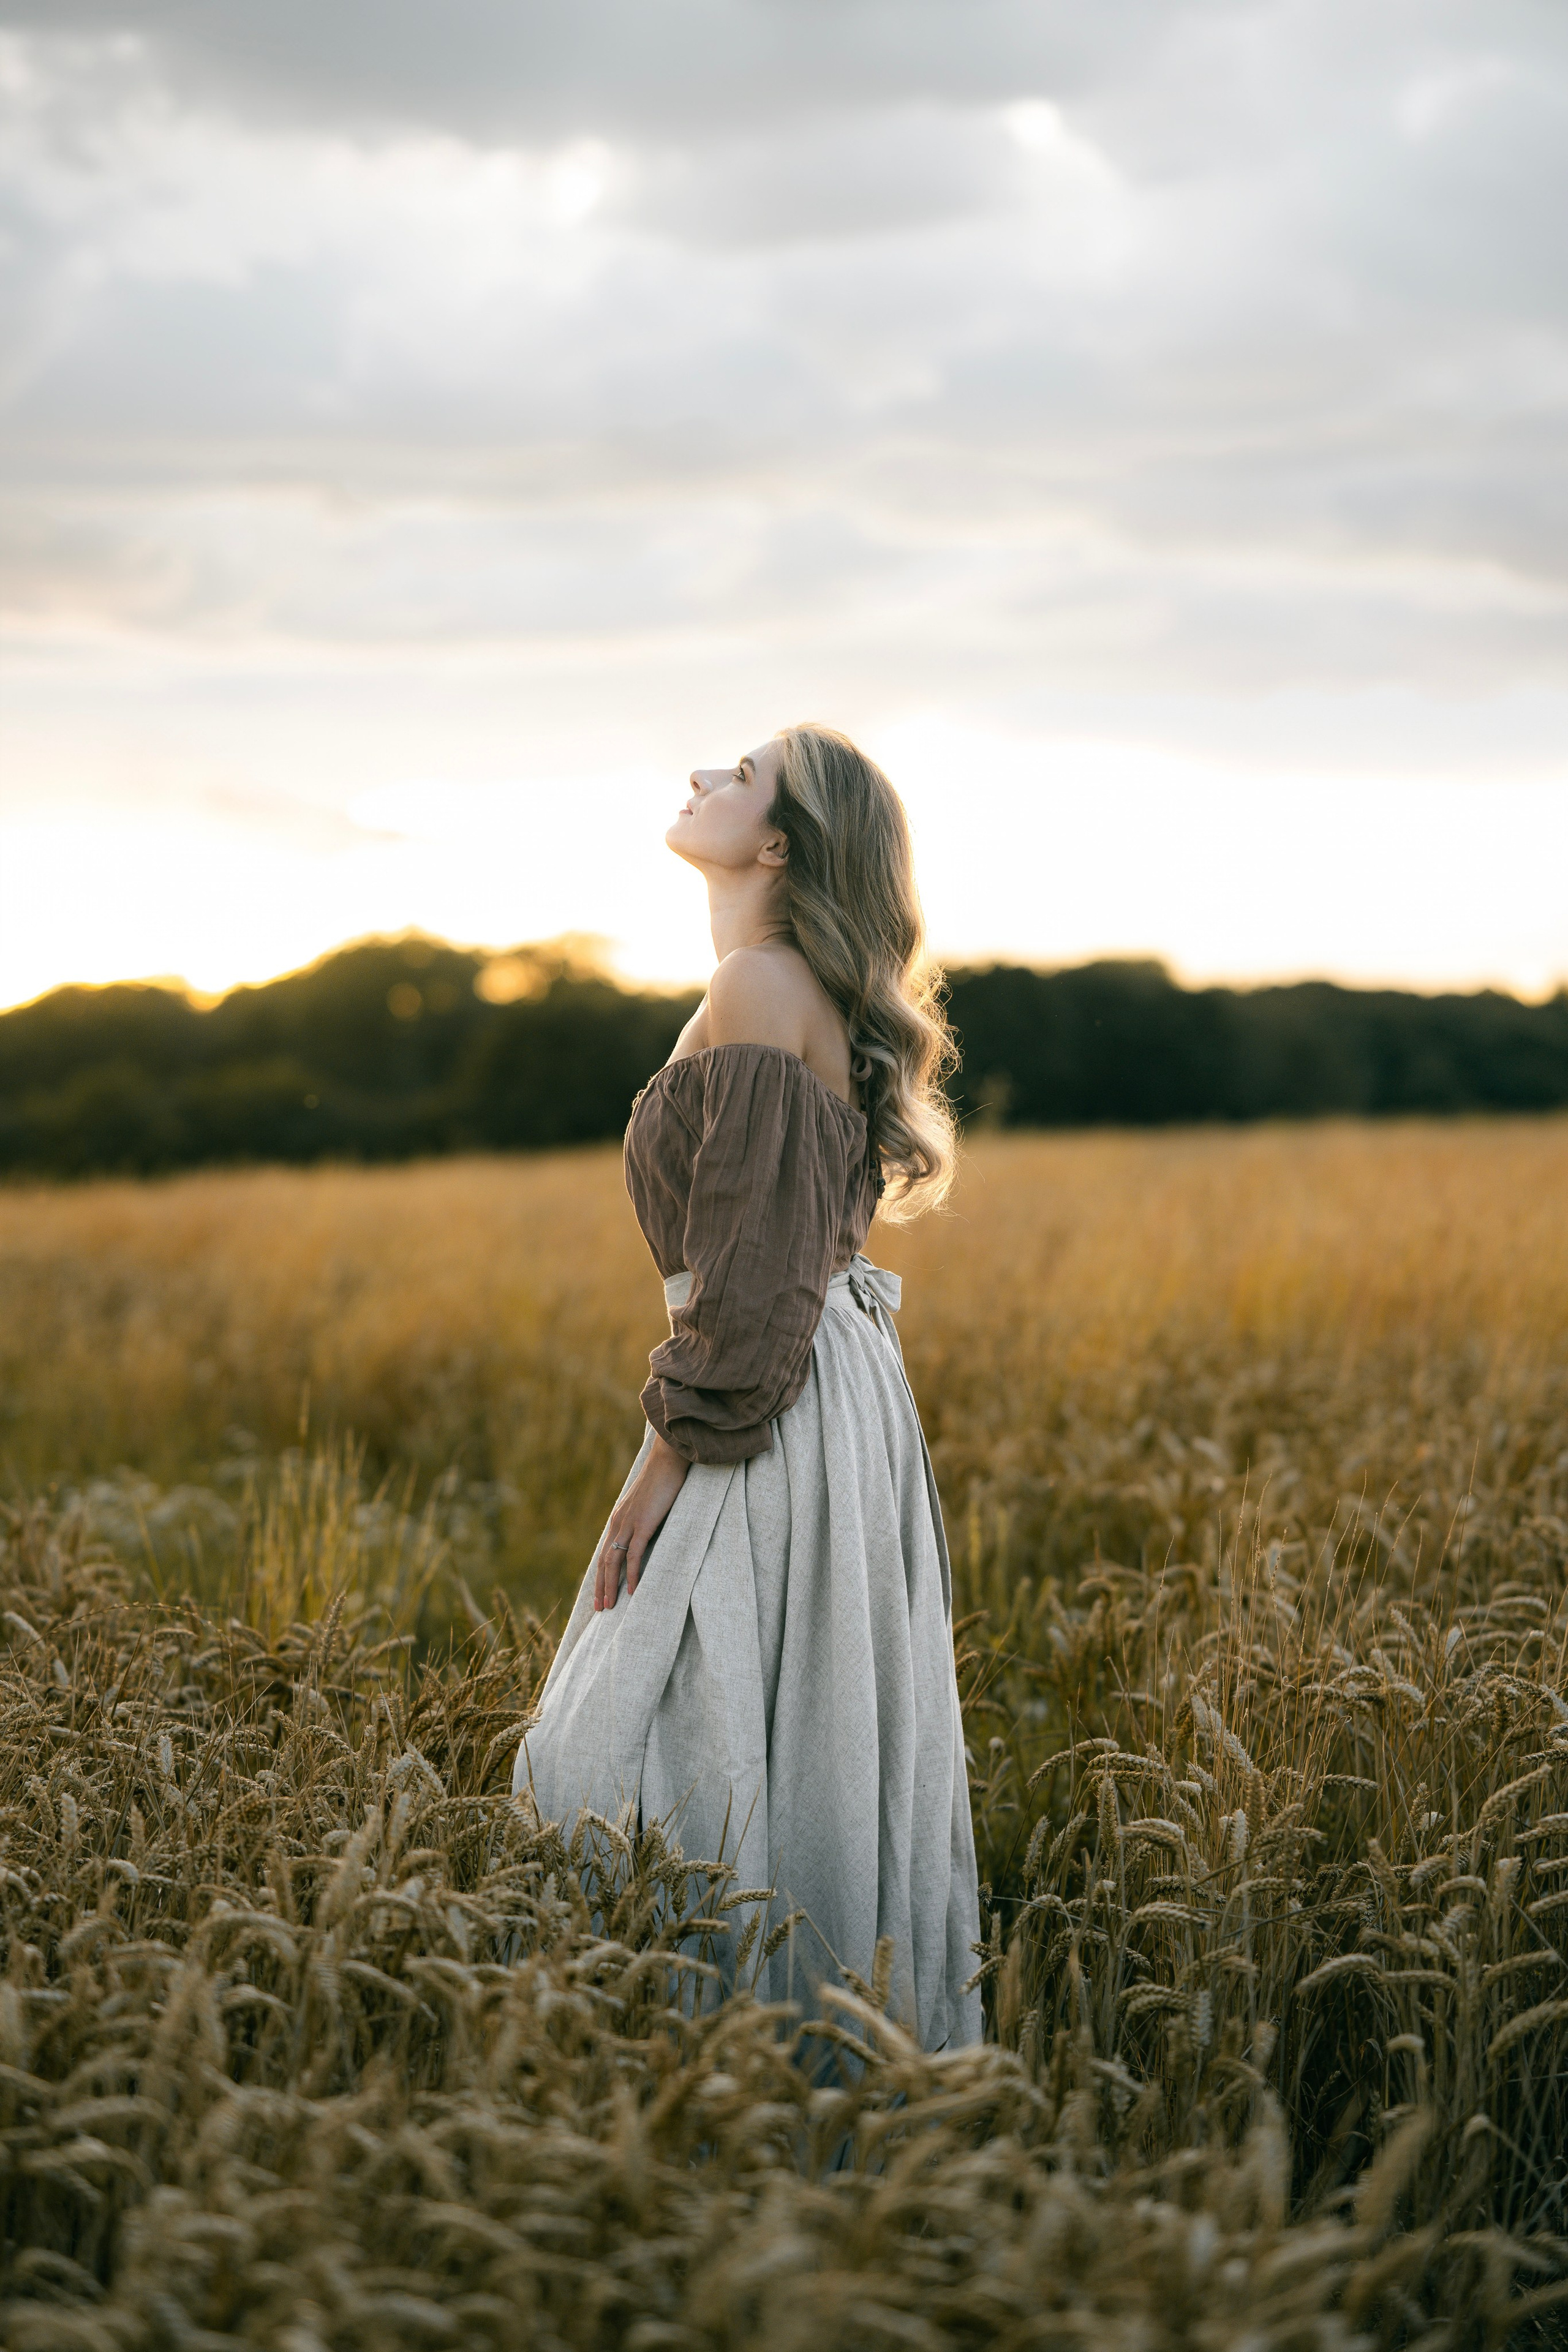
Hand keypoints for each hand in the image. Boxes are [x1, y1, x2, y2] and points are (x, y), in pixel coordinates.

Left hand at [594, 1433, 689, 1610]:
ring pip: (613, 1562)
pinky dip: (631, 1574)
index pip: (604, 1552)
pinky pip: (633, 1555)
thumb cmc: (663, 1479)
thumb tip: (646, 1530)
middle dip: (600, 1586)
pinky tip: (633, 1591)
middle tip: (600, 1608)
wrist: (668, 1459)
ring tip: (610, 1606)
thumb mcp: (647, 1503)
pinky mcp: (643, 1524)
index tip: (600, 1592)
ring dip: (610, 1586)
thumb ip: (642, 1518)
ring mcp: (628, 1524)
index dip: (600, 1575)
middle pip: (603, 1561)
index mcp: (618, 1519)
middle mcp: (618, 1523)